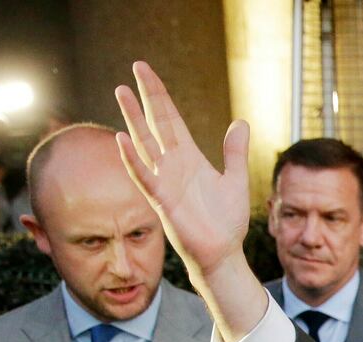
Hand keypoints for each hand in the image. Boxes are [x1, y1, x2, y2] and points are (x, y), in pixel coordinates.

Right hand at [114, 63, 250, 279]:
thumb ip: (235, 152)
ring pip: (144, 144)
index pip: (170, 118)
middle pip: (155, 123)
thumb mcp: (236, 180)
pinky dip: (132, 160)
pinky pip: (143, 177)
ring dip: (133, 119)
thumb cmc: (226, 221)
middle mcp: (173, 165)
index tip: (145, 71)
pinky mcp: (162, 200)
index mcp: (189, 157)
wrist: (223, 252)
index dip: (159, 95)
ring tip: (121, 93)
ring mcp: (165, 181)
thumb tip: (241, 123)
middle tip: (134, 69)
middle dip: (145, 97)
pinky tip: (122, 139)